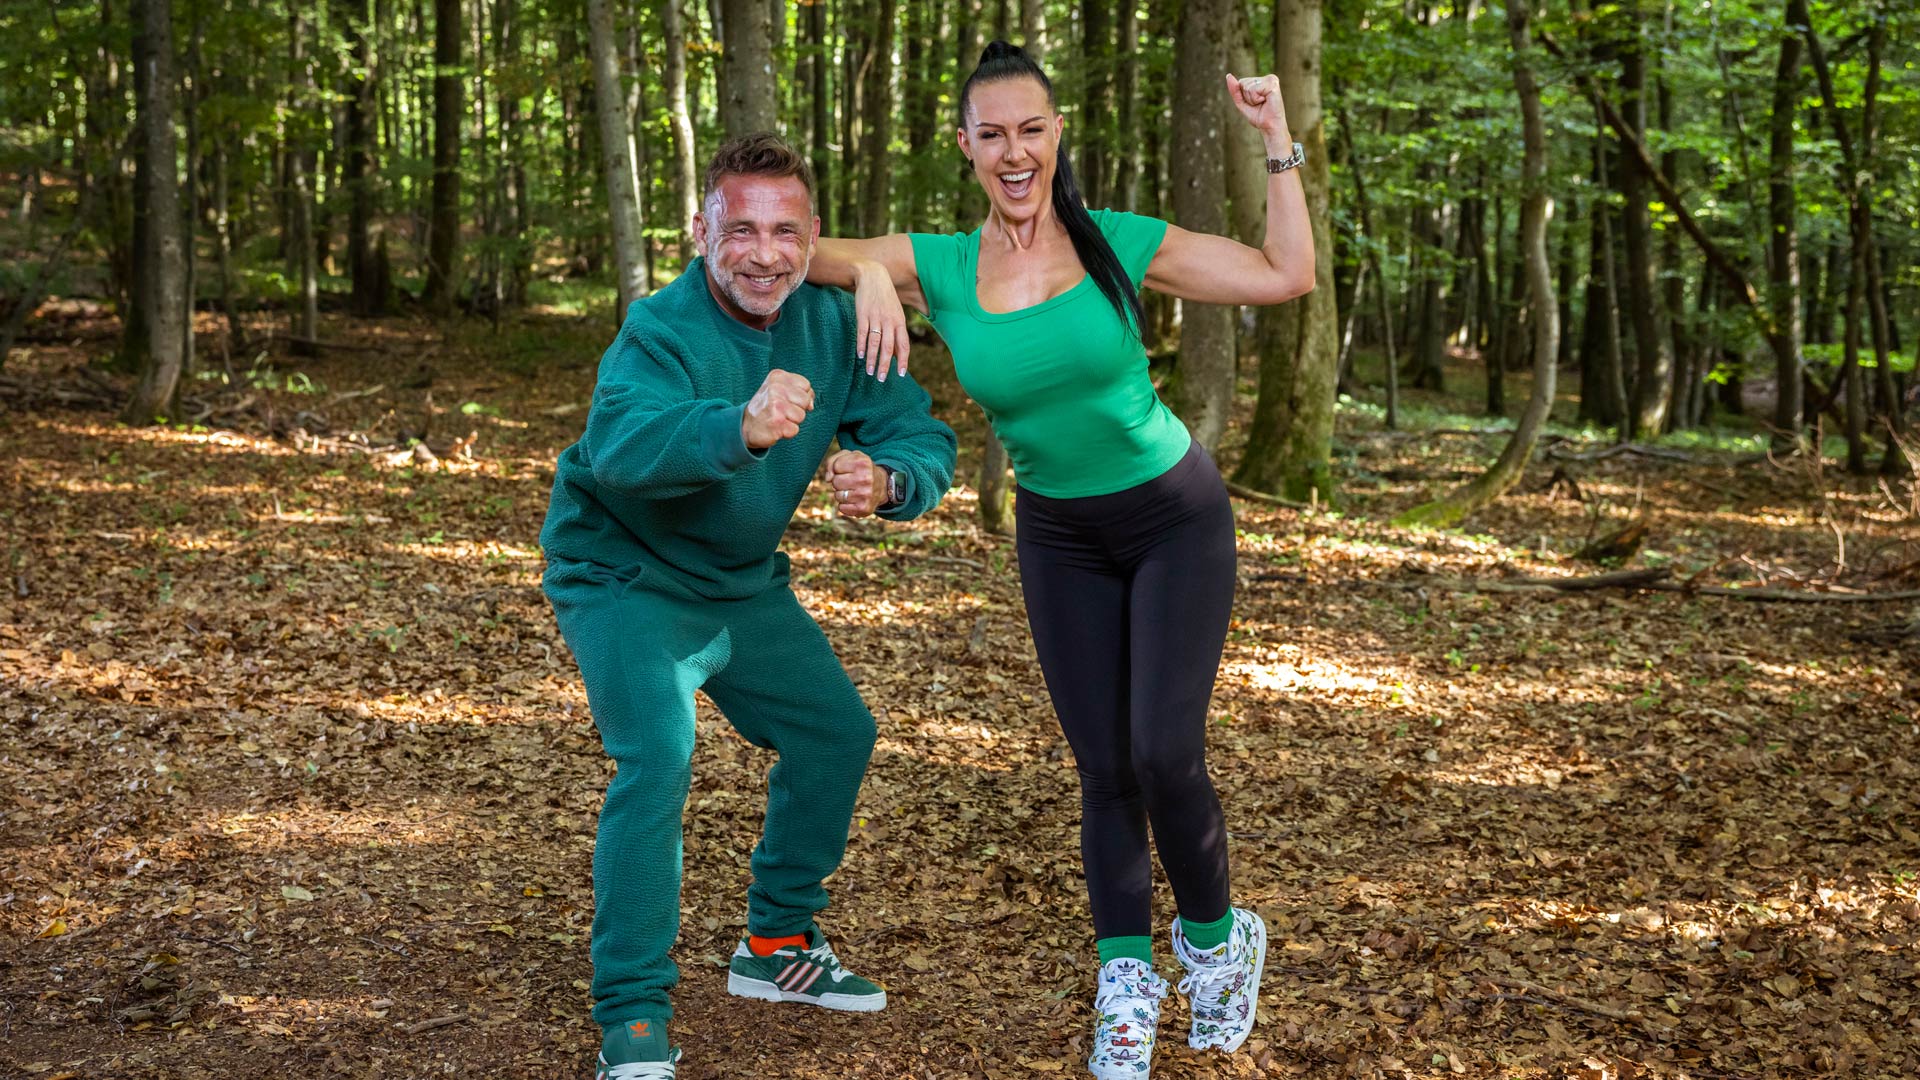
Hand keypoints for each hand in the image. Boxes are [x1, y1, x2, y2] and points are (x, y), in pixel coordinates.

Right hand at [742, 369, 813, 448]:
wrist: (746, 425)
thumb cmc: (767, 407)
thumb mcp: (780, 390)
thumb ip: (800, 391)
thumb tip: (811, 405)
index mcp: (778, 376)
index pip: (806, 385)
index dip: (799, 396)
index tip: (785, 399)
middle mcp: (776, 388)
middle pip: (805, 400)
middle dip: (797, 409)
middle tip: (781, 410)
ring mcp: (776, 405)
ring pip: (801, 416)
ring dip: (792, 421)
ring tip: (778, 418)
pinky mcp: (777, 422)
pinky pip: (795, 429)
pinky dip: (787, 432)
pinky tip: (775, 427)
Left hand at [824, 450, 886, 517]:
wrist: (882, 486)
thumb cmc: (861, 470)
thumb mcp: (850, 457)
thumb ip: (833, 461)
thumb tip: (828, 478)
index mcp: (862, 463)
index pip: (836, 466)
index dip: (838, 469)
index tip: (847, 470)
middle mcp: (866, 478)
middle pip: (835, 482)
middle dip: (839, 481)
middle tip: (850, 481)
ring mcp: (865, 494)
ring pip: (837, 495)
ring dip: (842, 494)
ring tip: (853, 490)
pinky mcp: (864, 508)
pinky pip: (842, 508)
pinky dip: (845, 505)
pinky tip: (854, 500)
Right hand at [853, 260, 910, 380]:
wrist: (873, 276)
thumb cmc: (886, 298)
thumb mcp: (896, 313)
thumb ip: (897, 332)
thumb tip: (898, 354)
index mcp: (899, 321)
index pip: (904, 344)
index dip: (903, 360)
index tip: (901, 374)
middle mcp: (889, 321)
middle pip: (888, 347)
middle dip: (885, 365)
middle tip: (882, 379)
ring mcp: (875, 318)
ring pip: (874, 343)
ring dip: (872, 359)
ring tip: (870, 372)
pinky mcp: (863, 314)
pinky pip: (862, 333)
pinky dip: (861, 345)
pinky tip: (859, 355)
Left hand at [1226, 73, 1289, 140]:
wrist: (1269, 126)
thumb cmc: (1258, 115)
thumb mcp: (1242, 102)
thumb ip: (1235, 89)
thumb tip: (1228, 75)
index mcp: (1262, 80)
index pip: (1241, 82)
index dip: (1244, 96)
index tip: (1255, 102)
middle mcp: (1268, 77)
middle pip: (1243, 83)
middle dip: (1247, 97)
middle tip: (1259, 104)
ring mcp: (1271, 79)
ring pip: (1248, 86)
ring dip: (1252, 99)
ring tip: (1263, 103)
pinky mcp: (1273, 84)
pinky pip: (1254, 90)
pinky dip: (1256, 99)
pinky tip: (1265, 101)